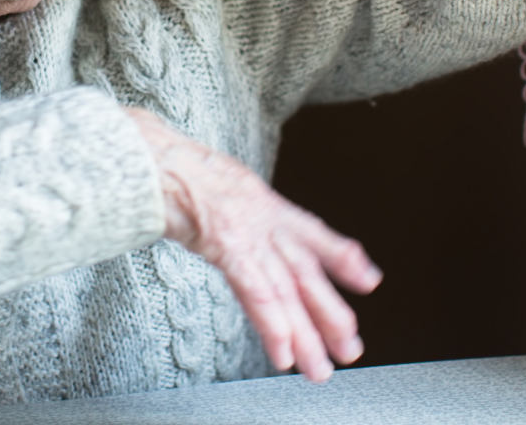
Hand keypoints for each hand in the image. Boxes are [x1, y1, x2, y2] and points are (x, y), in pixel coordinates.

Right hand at [125, 107, 382, 381]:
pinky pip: (256, 291)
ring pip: (286, 290)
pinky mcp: (228, 246)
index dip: (342, 256)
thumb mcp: (218, 184)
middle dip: (330, 313)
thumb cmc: (176, 172)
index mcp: (263, 204)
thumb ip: (232, 206)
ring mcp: (249, 233)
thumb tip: (225, 221)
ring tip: (320, 367)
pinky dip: (273, 324)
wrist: (157, 158)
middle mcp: (264, 221)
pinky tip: (283, 352)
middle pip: (305, 273)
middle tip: (350, 348)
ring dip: (305, 334)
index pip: (312, 232)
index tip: (369, 278)